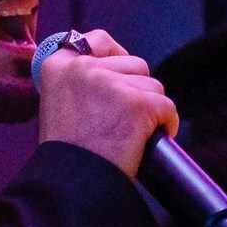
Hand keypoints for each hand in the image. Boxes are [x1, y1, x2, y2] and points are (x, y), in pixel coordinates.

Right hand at [37, 29, 176, 177]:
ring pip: (153, 86)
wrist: (71, 186)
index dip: (117, 56)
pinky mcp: (138, 104)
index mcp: (58, 65)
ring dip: (150, 110)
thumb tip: (116, 72)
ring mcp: (112, 84)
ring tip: (129, 136)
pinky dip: (166, 126)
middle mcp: (83, 67)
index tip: (121, 74)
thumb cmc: (68, 155)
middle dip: (137, 90)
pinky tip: (147, 144)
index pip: (99, 40)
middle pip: (135, 64)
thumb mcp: (60, 105)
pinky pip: (167, 108)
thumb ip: (81, 83)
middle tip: (121, 121)